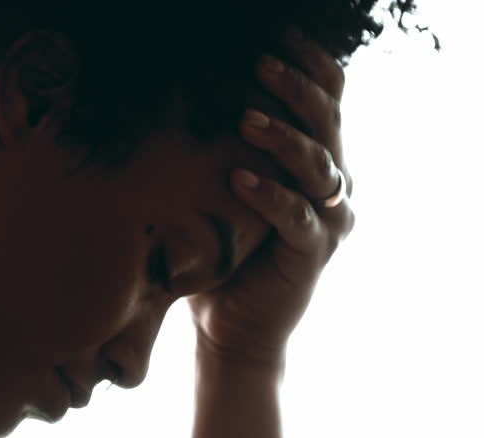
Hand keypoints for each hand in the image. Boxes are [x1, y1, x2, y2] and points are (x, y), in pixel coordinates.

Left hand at [187, 30, 355, 366]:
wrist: (231, 325)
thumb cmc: (224, 253)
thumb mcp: (222, 191)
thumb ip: (223, 149)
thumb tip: (181, 96)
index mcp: (314, 162)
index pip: (327, 102)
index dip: (310, 68)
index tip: (280, 37)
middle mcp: (331, 185)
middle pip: (327, 122)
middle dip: (296, 89)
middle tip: (262, 64)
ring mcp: (327, 218)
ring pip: (318, 164)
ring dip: (284, 138)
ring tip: (247, 119)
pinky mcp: (313, 251)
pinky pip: (296, 216)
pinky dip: (270, 195)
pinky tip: (238, 179)